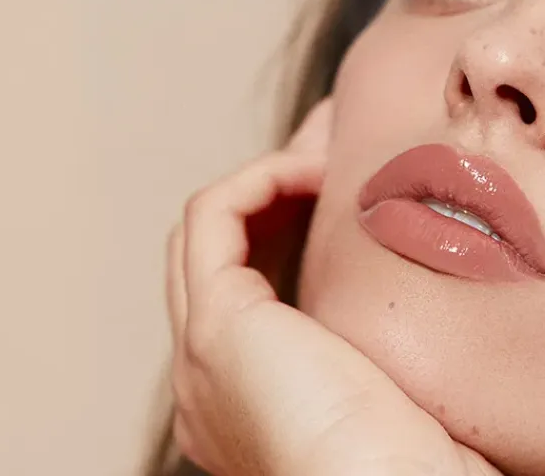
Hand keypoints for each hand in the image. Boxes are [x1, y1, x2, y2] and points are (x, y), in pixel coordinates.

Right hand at [166, 103, 501, 475]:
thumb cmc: (404, 455)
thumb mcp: (366, 369)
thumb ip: (345, 323)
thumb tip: (376, 260)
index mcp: (240, 390)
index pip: (239, 279)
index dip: (275, 223)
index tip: (324, 185)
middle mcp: (204, 372)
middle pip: (214, 248)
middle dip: (264, 193)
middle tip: (317, 156)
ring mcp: (197, 349)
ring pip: (205, 229)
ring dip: (260, 181)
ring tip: (316, 157)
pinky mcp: (213, 325)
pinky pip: (213, 217)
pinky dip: (257, 182)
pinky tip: (308, 172)